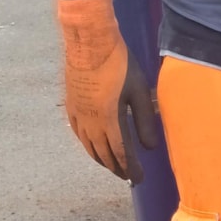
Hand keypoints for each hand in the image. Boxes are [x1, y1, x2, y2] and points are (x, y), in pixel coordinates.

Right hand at [56, 0, 157, 181]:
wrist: (88, 41)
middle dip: (117, 168)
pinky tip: (93, 146)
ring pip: (89, 147)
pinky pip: (79, 134)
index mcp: (109, 121)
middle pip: (104, 155)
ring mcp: (78, 115)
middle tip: (128, 176)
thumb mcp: (138, 91)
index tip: (139, 179)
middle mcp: (91, 123)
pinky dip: (88, 146)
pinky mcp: (70, 106)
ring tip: (113, 166)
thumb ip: (144, 121)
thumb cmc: (118, 63)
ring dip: (102, 160)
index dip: (131, 169)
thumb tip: (149, 147)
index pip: (121, 154)